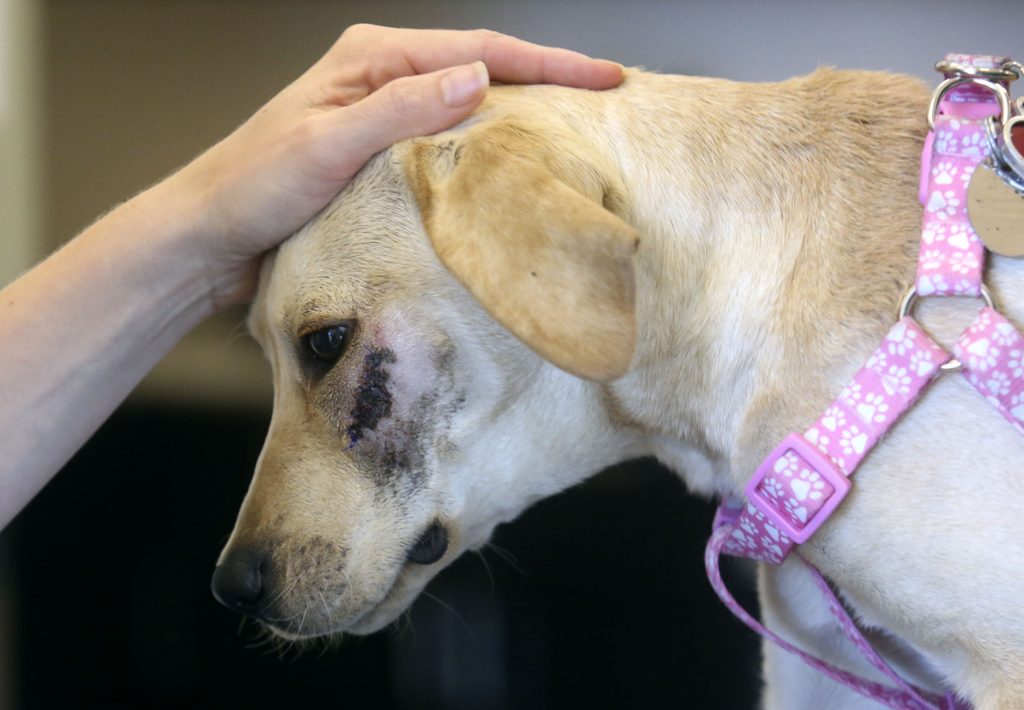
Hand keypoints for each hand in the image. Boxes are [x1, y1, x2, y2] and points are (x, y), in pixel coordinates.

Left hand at [172, 24, 623, 307]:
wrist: (210, 234)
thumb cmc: (254, 188)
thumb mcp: (328, 146)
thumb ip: (400, 110)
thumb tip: (477, 80)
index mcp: (373, 59)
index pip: (478, 51)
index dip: (547, 62)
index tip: (603, 77)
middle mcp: (381, 77)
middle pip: (482, 68)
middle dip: (545, 79)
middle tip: (605, 98)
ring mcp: (381, 114)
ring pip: (468, 104)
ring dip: (519, 112)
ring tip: (573, 128)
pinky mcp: (379, 152)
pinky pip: (446, 139)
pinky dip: (484, 147)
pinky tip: (508, 164)